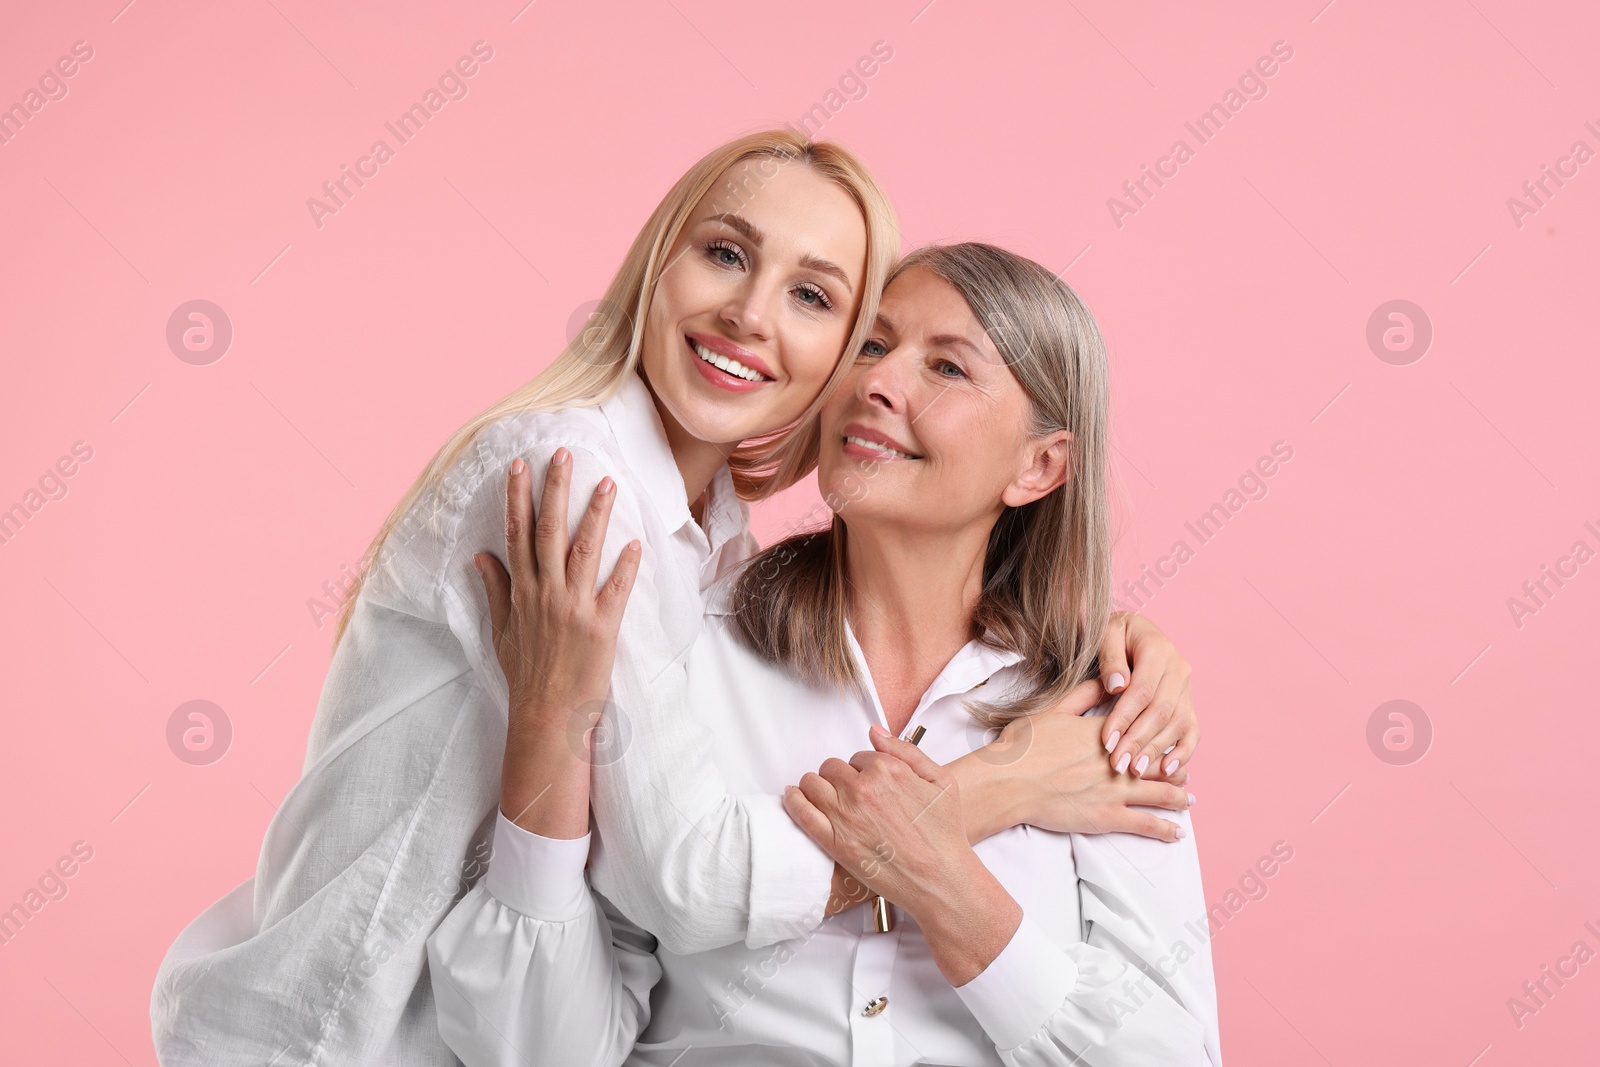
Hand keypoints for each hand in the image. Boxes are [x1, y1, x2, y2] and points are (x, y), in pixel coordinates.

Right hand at [478, 448, 640, 833]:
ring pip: (582, 551)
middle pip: (548, 530)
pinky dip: (624, 567)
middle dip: (556, 490)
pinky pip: (614, 590)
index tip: (521, 465)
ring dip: (595, 515)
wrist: (547, 717)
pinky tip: (634, 543)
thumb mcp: (502, 632)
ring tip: (608, 483)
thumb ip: (495, 591)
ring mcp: (573, 609)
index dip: (518, 497)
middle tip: (565, 454)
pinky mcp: (601, 628)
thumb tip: (480, 556)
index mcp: (522, 592)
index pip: (517, 533)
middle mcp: (545, 594)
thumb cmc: (527, 676)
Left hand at [784, 726, 1020, 984]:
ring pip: (813, 784)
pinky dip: (793, 800)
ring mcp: (846, 815)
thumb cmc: (945, 833)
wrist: (942, 879)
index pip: (858, 757)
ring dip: (816, 785)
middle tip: (848, 792)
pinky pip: (802, 812)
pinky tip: (793, 797)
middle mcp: (863, 788)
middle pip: (832, 768)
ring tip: (823, 795)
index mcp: (888, 770)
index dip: (862, 769)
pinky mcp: (835, 842)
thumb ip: (906, 751)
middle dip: (838, 776)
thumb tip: (875, 732)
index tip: (867, 782)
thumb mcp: (941, 781)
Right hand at [983, 681, 1192, 840]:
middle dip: (1176, 768)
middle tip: (1185, 773)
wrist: (1008, 781)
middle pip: (1160, 762)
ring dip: (1178, 797)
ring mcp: (1115, 791)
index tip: (1170, 740)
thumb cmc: (1023, 746)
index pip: (1144, 731)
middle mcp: (1117, 760)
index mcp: (1105, 733)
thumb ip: (1083, 694)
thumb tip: (1106, 681)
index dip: (1160, 736)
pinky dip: (1166, 829)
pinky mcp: (1108, 817)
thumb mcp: (1052, 710)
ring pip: (1160, 793)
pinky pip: (1146, 824)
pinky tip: (1178, 832)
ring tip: (1188, 800)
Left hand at [1097, 612, 1197, 781]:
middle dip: (1138, 740)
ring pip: (1177, 724)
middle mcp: (1179, 669)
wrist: (1133, 632)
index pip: (1142, 690)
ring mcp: (1187, 688)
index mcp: (1158, 649)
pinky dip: (1183, 753)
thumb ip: (1110, 657)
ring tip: (1134, 771)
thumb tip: (1117, 686)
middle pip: (1161, 711)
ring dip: (1156, 750)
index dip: (1124, 717)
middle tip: (1117, 764)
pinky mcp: (1189, 704)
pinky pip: (1192, 731)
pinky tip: (1166, 771)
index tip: (1106, 741)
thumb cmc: (1114, 635)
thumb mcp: (1106, 635)